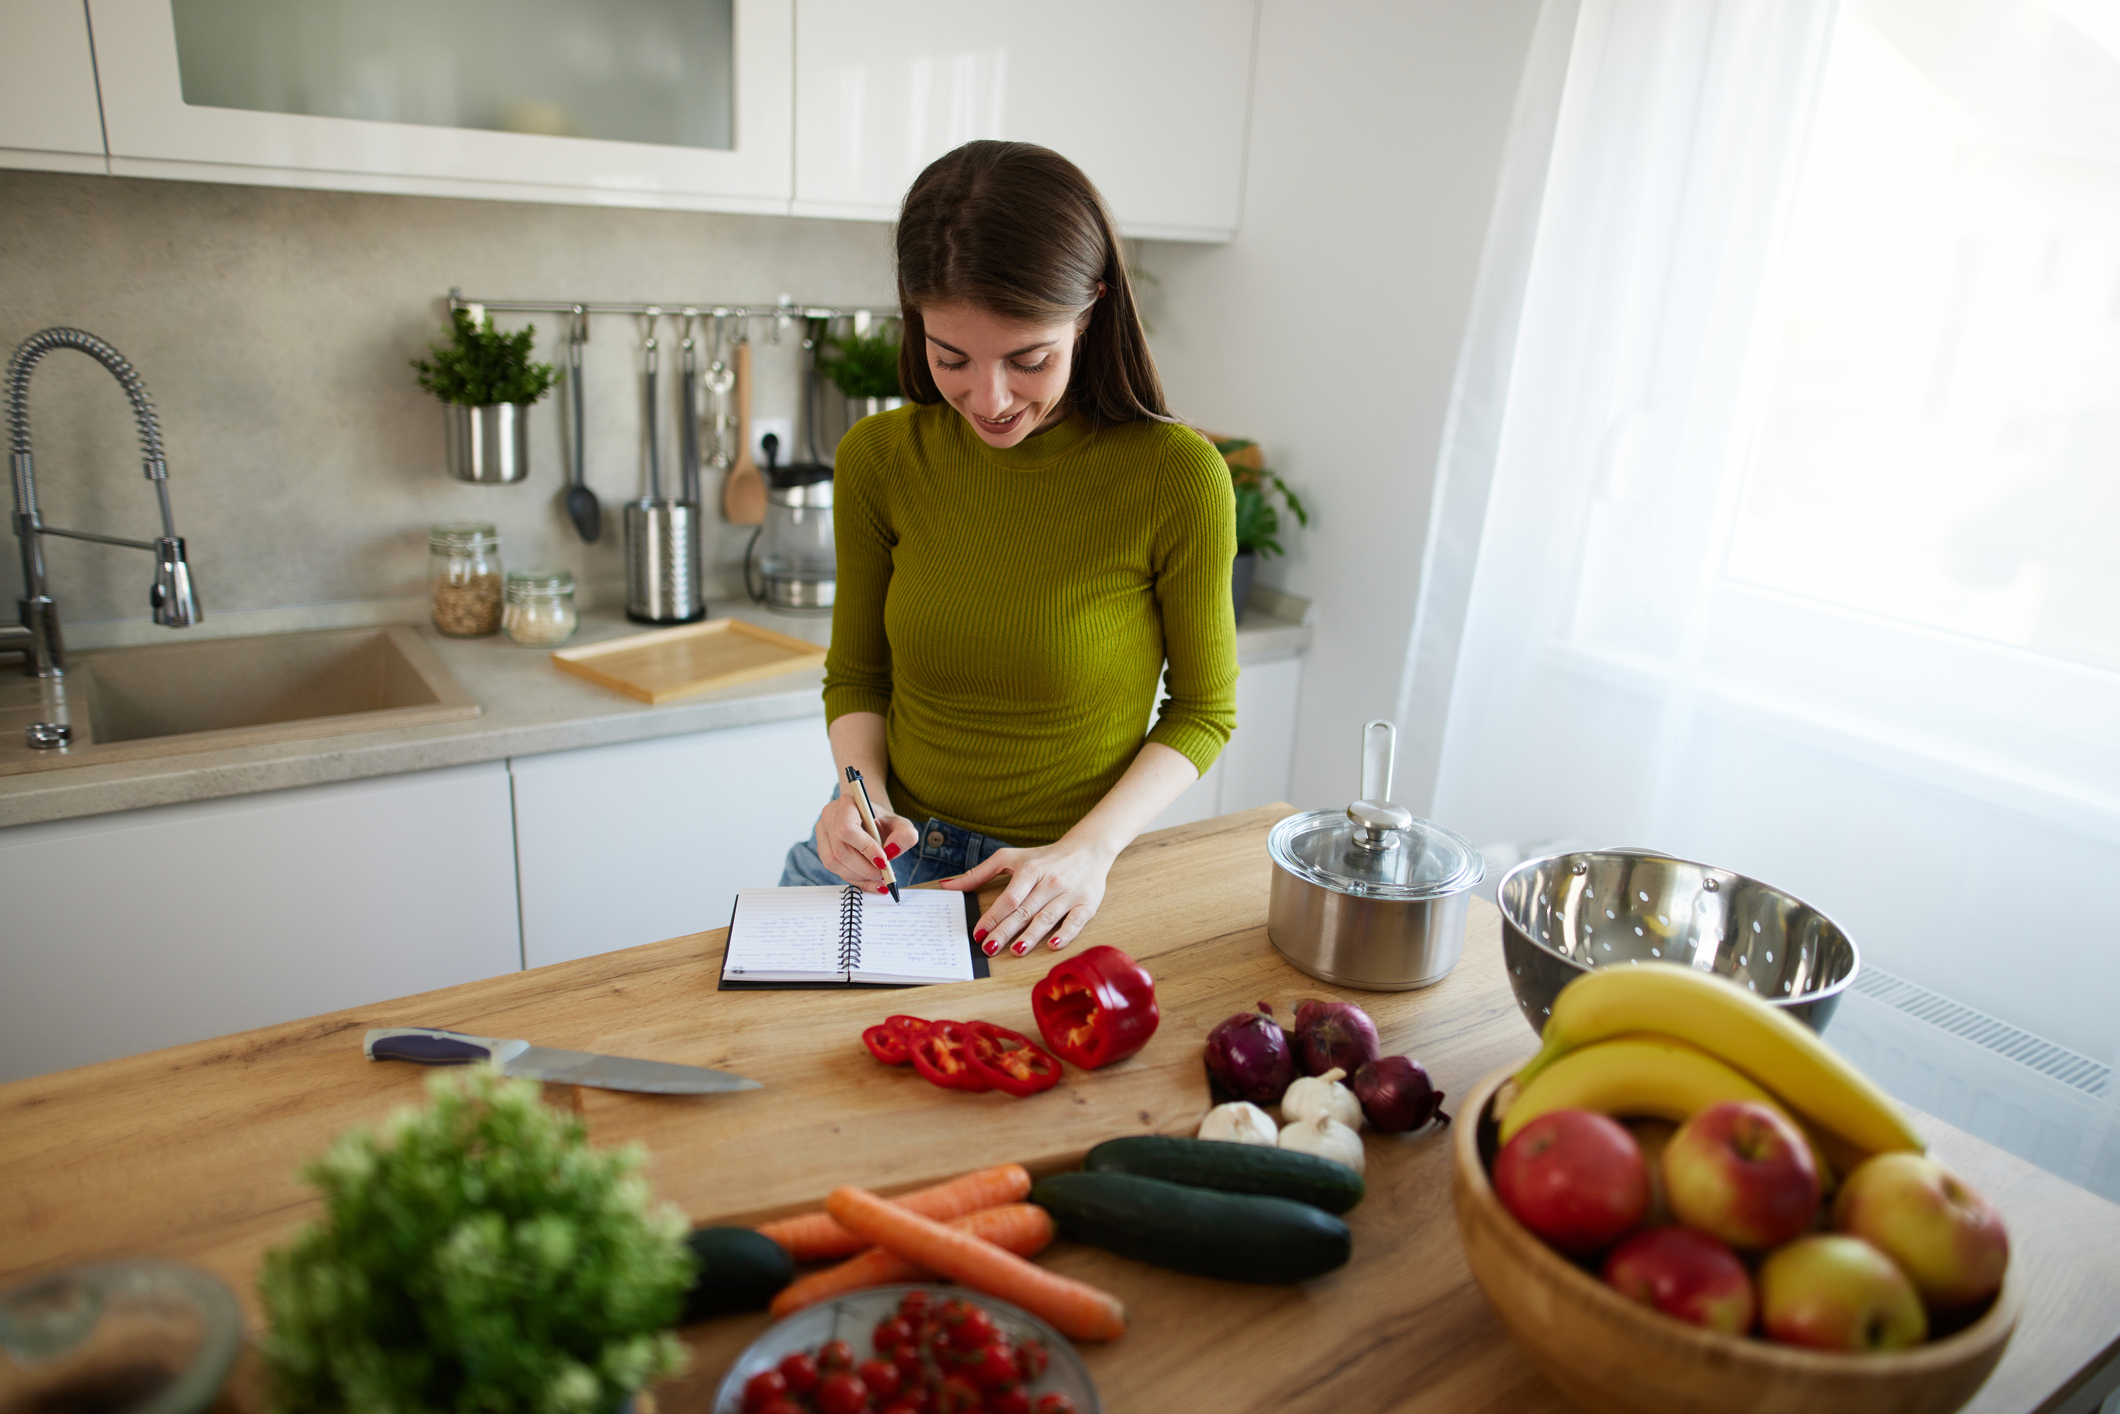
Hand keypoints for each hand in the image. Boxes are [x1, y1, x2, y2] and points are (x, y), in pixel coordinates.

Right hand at [814, 791, 916, 891]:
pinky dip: (854, 879)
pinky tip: (869, 880)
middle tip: (884, 874)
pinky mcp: (822, 848)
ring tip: (878, 878)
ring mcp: (823, 833)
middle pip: (840, 850)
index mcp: (847, 803)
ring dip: (858, 876)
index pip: (848, 829)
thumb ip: (905, 835)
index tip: (883, 862)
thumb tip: (892, 851)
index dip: (865, 848)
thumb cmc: (884, 822)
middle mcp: (830, 816)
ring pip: (833, 862)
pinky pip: (834, 869)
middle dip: (864, 868)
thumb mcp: (902, 825)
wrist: (871, 822)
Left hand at [945, 834, 1118, 956]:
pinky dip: (1065, 934)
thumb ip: (979, 873)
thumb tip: (947, 886)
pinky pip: (1075, 921)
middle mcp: (1049, 882)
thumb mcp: (1011, 858)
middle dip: (1006, 931)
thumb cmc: (1045, 857)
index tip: (978, 933)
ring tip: (1016, 951)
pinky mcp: (1087, 904)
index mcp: (1030, 870)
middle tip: (989, 948)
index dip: (993, 916)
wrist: (1088, 849)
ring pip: (1046, 918)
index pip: (1009, 898)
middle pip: (1024, 911)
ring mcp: (1068, 894)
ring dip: (1031, 936)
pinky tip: (1052, 945)